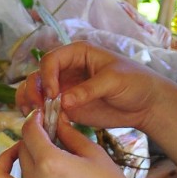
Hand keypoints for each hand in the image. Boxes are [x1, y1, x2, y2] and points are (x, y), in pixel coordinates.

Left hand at [0, 107, 149, 177]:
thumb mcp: (94, 153)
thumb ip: (70, 134)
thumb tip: (56, 120)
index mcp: (51, 163)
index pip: (30, 132)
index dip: (34, 120)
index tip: (40, 117)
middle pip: (20, 152)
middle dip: (30, 140)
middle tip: (42, 139)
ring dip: (3, 164)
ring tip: (14, 158)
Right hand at [14, 41, 164, 136]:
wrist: (146, 104)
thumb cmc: (134, 82)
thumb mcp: (114, 81)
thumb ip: (88, 90)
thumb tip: (64, 101)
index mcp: (78, 54)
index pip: (51, 60)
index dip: (47, 76)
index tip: (52, 94)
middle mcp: (67, 69)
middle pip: (38, 75)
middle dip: (34, 90)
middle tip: (39, 107)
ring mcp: (65, 88)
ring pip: (37, 92)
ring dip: (30, 101)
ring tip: (33, 115)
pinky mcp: (68, 107)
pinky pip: (47, 109)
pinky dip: (39, 115)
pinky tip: (41, 123)